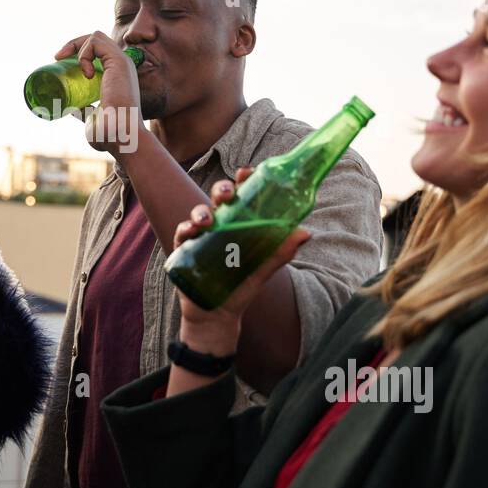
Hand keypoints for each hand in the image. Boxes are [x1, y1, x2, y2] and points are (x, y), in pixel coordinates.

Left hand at [54, 31, 141, 154]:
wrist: (121, 136)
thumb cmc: (109, 134)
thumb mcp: (93, 117)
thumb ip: (86, 111)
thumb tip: (74, 108)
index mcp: (117, 76)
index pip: (98, 51)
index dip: (78, 51)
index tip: (59, 62)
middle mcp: (121, 66)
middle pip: (96, 40)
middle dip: (74, 44)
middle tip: (57, 58)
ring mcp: (121, 63)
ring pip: (96, 36)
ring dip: (76, 45)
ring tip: (65, 61)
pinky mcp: (119, 62)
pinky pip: (96, 41)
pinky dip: (84, 52)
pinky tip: (83, 71)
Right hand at [172, 166, 309, 355]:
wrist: (218, 315)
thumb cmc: (242, 287)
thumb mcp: (264, 269)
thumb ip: (281, 252)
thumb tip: (305, 233)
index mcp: (239, 223)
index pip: (241, 195)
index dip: (242, 180)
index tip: (247, 172)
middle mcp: (219, 225)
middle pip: (218, 199)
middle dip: (221, 190)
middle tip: (226, 193)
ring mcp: (200, 236)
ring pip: (198, 213)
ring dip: (200, 212)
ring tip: (206, 220)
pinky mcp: (185, 250)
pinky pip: (182, 234)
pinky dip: (185, 230)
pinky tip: (190, 232)